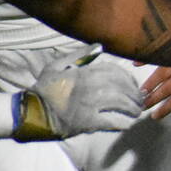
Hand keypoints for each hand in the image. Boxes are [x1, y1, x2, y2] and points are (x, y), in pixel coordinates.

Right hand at [19, 51, 144, 139]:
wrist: (30, 112)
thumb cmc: (44, 89)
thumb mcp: (56, 66)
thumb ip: (79, 56)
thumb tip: (99, 46)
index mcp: (85, 72)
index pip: (116, 72)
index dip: (128, 79)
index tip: (133, 85)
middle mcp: (90, 87)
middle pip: (122, 88)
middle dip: (134, 94)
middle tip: (139, 100)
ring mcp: (90, 105)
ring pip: (120, 104)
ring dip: (132, 108)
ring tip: (136, 112)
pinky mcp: (87, 122)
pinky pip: (111, 122)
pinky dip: (121, 123)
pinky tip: (126, 124)